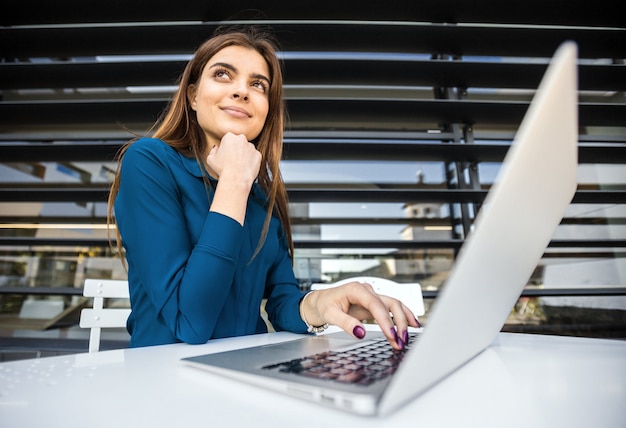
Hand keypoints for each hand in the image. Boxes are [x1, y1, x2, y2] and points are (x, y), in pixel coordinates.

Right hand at [206, 133, 261, 224]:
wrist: (235, 181)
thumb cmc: (222, 171)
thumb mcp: (210, 159)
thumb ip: (213, 151)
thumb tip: (215, 150)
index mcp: (230, 137)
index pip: (227, 140)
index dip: (225, 150)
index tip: (224, 158)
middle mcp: (242, 140)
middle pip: (238, 144)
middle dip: (235, 152)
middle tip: (230, 163)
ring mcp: (252, 148)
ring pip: (246, 151)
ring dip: (243, 158)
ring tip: (238, 169)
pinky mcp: (259, 156)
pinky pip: (254, 159)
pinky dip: (250, 164)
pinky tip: (245, 171)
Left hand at [301, 281, 419, 349]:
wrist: (322, 301)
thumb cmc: (325, 305)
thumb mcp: (330, 315)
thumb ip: (345, 323)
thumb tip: (360, 333)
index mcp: (356, 290)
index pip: (376, 304)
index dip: (385, 320)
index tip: (391, 335)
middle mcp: (367, 291)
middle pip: (390, 303)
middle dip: (398, 323)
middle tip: (400, 341)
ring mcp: (373, 296)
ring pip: (395, 304)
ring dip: (403, 321)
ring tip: (406, 337)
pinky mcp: (375, 303)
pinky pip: (393, 308)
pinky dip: (404, 316)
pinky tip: (413, 324)